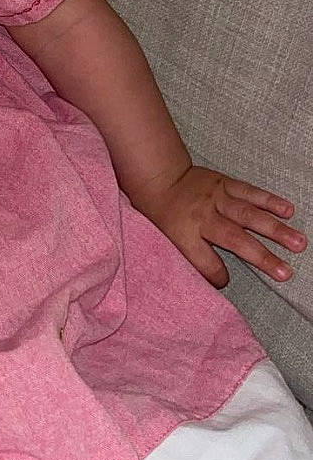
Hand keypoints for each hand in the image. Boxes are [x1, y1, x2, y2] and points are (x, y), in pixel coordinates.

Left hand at [137, 164, 306, 288]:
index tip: (225, 281)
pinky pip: (250, 192)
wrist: (160, 178)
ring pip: (250, 215)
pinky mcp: (226, 184)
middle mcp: (204, 216)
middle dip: (262, 257)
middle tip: (285, 273)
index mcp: (185, 233)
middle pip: (235, 239)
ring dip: (276, 230)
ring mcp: (217, 199)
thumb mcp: (167, 240)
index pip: (203, 260)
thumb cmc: (164, 214)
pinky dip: (271, 201)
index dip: (216, 273)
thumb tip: (219, 281)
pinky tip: (289, 210)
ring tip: (298, 243)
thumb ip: (192, 259)